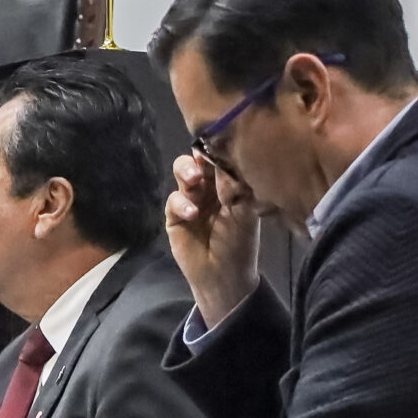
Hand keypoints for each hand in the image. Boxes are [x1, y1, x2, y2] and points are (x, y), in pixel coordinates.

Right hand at [165, 151, 260, 328]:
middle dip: (198, 156)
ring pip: (182, 173)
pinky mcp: (174, 215)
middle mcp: (210, 188)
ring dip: (185, 171)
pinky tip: (191, 213)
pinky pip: (173, 200)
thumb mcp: (245, 213)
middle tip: (201, 159)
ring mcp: (191, 199)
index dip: (218, 148)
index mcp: (230, 185)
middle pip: (198, 160)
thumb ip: (235, 187)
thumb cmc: (240, 244)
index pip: (222, 159)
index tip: (218, 141)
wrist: (223, 275)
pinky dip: (180, 203)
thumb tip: (224, 160)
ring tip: (192, 180)